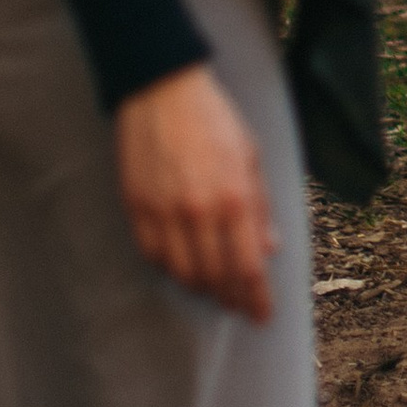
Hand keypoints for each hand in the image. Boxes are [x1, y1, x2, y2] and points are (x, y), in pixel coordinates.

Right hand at [114, 63, 277, 321]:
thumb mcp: (251, 156)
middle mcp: (199, 211)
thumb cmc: (215, 120)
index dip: (256, 299)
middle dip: (230, 298)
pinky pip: (152, 255)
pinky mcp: (137, 207)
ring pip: (182, 273)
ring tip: (214, 289)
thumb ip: (260, 207)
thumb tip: (269, 249)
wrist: (162, 89)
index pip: (248, 267)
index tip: (262, 316)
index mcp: (235, 197)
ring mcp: (164, 211)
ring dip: (200, 287)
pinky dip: (169, 268)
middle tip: (239, 305)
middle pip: (214, 277)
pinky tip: (181, 266)